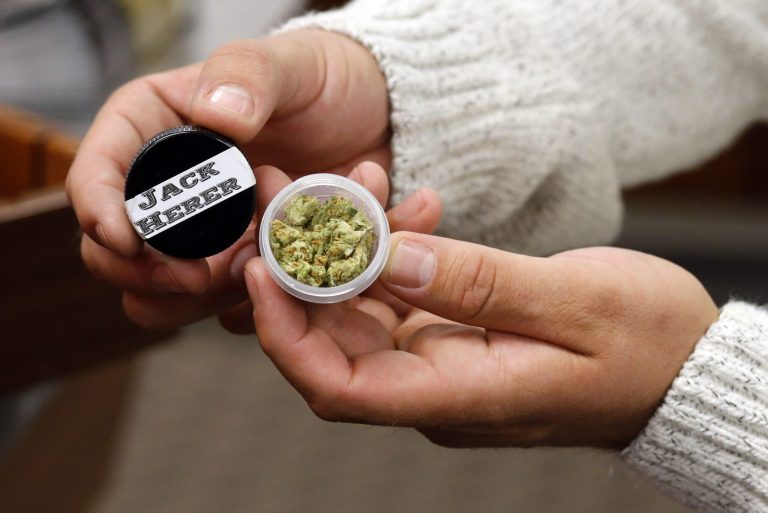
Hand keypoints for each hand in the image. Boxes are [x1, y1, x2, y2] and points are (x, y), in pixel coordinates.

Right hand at [67, 29, 390, 326]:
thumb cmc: (323, 83)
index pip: (97, 173)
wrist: (374, 126)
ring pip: (160, 294)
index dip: (98, 209)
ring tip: (254, 268)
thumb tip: (216, 117)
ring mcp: (203, 238)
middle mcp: (169, 191)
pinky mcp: (240, 268)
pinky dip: (246, 305)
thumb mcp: (290, 66)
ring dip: (198, 297)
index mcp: (154, 131)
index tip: (126, 240)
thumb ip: (248, 77)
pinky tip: (284, 275)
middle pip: (114, 251)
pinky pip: (221, 308)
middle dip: (149, 272)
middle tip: (200, 275)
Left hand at [245, 234, 718, 448]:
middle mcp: (435, 388)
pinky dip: (390, 252)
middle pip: (332, 344)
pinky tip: (413, 207)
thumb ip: (479, 285)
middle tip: (290, 199)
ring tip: (358, 183)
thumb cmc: (644, 344)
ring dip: (346, 252)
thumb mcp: (574, 304)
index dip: (284, 333)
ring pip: (359, 313)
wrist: (679, 366)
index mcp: (459, 397)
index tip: (261, 268)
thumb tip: (389, 257)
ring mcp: (439, 363)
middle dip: (298, 275)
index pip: (337, 386)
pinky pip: (397, 296)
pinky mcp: (450, 337)